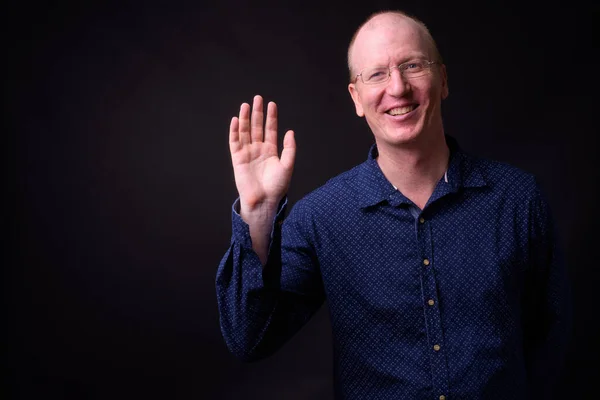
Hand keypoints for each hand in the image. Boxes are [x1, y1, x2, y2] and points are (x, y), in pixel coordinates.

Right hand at [229, 95, 295, 213]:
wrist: (264, 201)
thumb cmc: (277, 187)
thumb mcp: (287, 166)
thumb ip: (289, 148)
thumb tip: (290, 131)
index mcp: (271, 151)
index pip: (270, 129)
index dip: (271, 117)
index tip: (272, 104)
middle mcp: (258, 150)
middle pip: (257, 127)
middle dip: (258, 113)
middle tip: (258, 98)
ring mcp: (247, 153)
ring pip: (245, 132)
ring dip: (246, 118)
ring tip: (246, 105)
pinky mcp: (237, 158)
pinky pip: (234, 142)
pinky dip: (235, 131)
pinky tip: (236, 120)